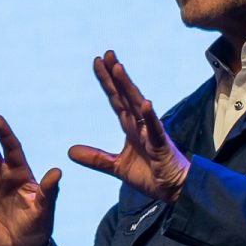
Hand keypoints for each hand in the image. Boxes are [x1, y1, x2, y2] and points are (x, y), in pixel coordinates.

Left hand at [68, 51, 189, 201]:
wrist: (175, 191)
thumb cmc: (151, 175)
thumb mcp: (116, 167)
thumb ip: (95, 158)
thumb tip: (70, 151)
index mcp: (131, 127)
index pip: (116, 99)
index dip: (107, 81)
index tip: (98, 62)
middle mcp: (141, 125)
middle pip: (125, 95)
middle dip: (116, 75)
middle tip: (107, 53)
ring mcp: (152, 133)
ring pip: (137, 105)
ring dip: (128, 87)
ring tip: (118, 68)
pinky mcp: (161, 145)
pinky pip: (155, 129)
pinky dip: (149, 116)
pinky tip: (145, 103)